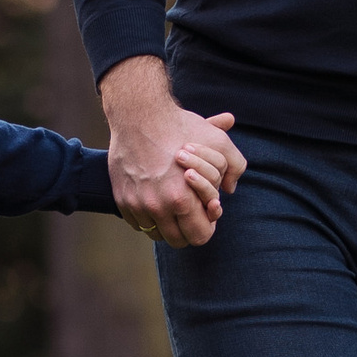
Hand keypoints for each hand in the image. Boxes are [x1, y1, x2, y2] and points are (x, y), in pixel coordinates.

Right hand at [101, 58, 245, 245]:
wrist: (139, 115)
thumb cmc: (179, 127)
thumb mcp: (216, 142)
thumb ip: (234, 165)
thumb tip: (231, 188)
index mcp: (182, 199)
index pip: (200, 236)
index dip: (207, 227)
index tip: (206, 214)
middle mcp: (158, 207)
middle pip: (178, 241)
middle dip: (188, 231)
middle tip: (191, 214)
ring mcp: (137, 205)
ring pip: (156, 234)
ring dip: (167, 226)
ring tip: (174, 209)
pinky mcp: (122, 199)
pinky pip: (138, 223)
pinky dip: (148, 218)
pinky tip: (155, 201)